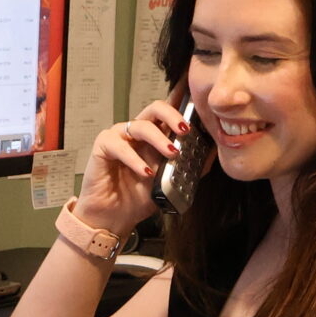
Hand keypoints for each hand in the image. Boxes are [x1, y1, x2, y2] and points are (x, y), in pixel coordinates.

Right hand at [76, 97, 188, 236]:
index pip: (169, 113)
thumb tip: (213, 151)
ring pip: (140, 125)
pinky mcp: (103, 146)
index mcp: (155, 136)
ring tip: (172, 154)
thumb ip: (190, 166)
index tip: (197, 99)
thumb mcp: (171, 183)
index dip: (181, 100)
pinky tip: (146, 172)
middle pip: (155, 109)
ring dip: (159, 138)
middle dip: (173, 115)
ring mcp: (119, 137)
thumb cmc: (138, 198)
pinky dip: (134, 159)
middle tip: (185, 130)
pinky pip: (119, 146)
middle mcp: (138, 132)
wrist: (115, 218)